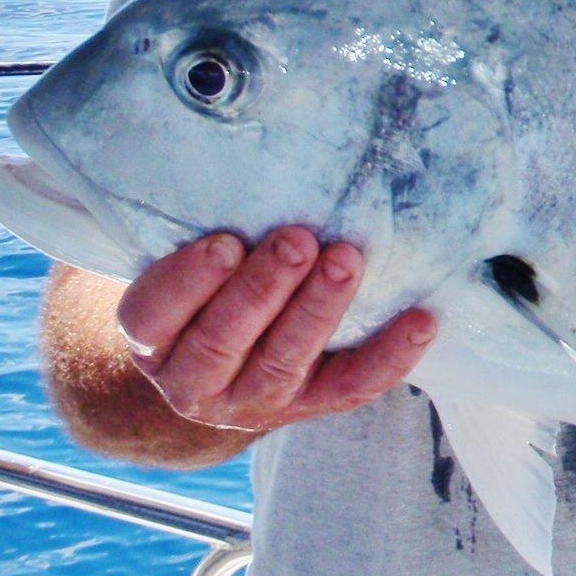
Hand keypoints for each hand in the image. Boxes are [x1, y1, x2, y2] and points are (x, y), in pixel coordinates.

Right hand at [114, 227, 434, 433]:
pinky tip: (422, 319)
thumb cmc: (204, 291)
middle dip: (264, 288)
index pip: (153, 317)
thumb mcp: (182, 267)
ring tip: (346, 260)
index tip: (224, 242)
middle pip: (222, 340)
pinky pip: (351, 388)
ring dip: (318, 309)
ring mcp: (254, 401)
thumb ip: (202, 236)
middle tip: (299, 240)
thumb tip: (242, 168)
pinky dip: (390, 355)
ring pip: (284, 362)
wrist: (218, 371)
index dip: (186, 283)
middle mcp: (195, 381)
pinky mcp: (309, 407)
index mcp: (154, 342)